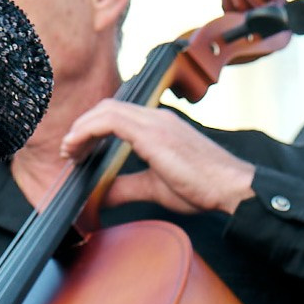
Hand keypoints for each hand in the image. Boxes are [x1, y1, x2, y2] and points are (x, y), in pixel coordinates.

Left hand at [60, 100, 255, 214]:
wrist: (232, 188)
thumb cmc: (203, 188)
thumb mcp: (154, 187)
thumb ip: (124, 187)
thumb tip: (98, 195)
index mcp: (159, 126)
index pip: (117, 114)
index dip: (92, 128)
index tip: (78, 150)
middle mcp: (156, 118)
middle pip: (108, 107)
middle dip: (83, 126)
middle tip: (70, 151)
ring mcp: (156, 122)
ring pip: (106, 110)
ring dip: (81, 129)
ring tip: (70, 150)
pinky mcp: (154, 134)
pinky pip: (110, 121)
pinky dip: (88, 132)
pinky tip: (78, 148)